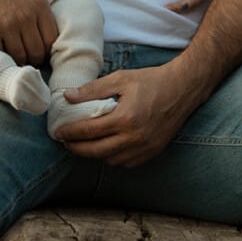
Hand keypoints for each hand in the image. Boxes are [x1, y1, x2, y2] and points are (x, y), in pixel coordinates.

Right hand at [0, 0, 66, 66]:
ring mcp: (8, 24)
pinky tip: (0, 51)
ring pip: (19, 55)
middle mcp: (26, 15)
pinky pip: (0, 52)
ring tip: (15, 59)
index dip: (48, 48)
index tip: (41, 49)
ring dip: (18, 59)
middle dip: (34, 58)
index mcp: (39, 2)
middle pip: (37, 51)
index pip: (51, 38)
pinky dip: (1, 54)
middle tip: (28, 59)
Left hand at [53, 61, 202, 166]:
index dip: (70, 133)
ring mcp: (145, 148)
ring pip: (110, 160)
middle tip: (65, 142)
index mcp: (125, 118)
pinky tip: (106, 146)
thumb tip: (67, 97)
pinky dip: (113, 157)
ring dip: (94, 154)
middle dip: (77, 148)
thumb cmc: (151, 80)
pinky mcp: (152, 152)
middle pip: (96, 151)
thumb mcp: (120, 78)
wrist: (183, 89)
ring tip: (84, 143)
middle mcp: (135, 138)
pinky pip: (125, 162)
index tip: (58, 132)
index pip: (89, 131)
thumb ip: (92, 89)